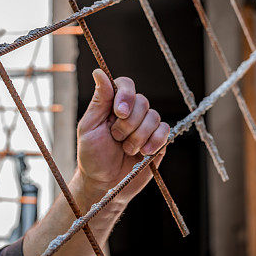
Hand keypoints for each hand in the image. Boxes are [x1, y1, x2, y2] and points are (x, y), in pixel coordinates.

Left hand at [75, 69, 169, 204]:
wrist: (104, 184)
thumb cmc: (92, 156)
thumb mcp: (89, 127)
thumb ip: (99, 101)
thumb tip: (99, 71)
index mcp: (113, 105)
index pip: (126, 85)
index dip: (126, 95)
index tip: (118, 113)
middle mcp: (131, 112)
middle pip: (143, 102)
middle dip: (128, 124)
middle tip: (116, 138)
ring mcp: (146, 126)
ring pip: (154, 117)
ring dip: (139, 136)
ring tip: (126, 149)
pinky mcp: (158, 141)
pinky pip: (165, 131)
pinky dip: (155, 141)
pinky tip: (144, 152)